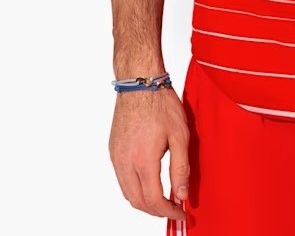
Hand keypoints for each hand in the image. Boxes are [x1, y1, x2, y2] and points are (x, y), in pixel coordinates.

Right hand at [108, 88, 189, 221]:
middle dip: (156, 211)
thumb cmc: (160, 103)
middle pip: (137, 202)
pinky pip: (122, 179)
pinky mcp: (113, 150)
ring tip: (163, 198)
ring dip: (144, 201)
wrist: (139, 82)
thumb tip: (181, 194)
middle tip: (173, 208)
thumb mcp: (179, 134)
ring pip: (127, 193)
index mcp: (142, 160)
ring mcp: (116, 156)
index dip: (168, 212)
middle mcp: (124, 162)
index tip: (181, 212)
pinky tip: (149, 182)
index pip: (153, 200)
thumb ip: (180, 167)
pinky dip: (135, 188)